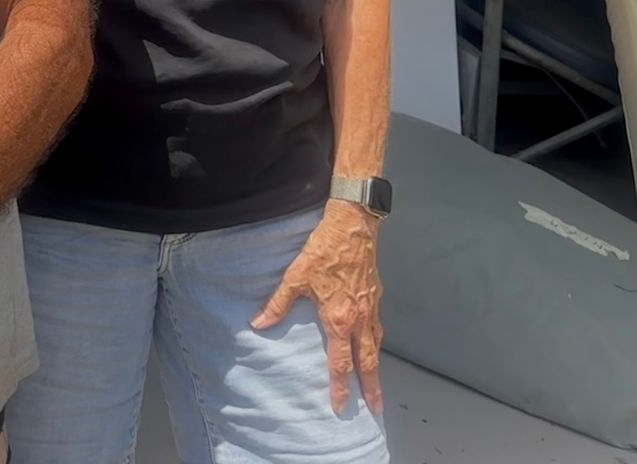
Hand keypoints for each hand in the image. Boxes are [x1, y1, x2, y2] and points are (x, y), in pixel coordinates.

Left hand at [251, 202, 384, 414]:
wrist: (353, 227)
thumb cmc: (324, 251)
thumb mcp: (295, 277)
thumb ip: (278, 304)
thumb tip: (259, 323)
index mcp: (339, 320)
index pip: (340, 363)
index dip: (341, 387)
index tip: (341, 406)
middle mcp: (359, 319)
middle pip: (367, 362)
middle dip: (371, 388)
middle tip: (375, 409)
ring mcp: (370, 308)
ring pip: (376, 347)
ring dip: (376, 368)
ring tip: (377, 386)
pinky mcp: (375, 296)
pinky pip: (378, 327)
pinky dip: (377, 342)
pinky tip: (374, 343)